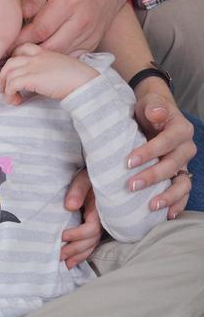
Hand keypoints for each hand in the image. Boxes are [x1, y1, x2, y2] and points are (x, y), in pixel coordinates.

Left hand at [0, 44, 97, 102]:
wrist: (85, 82)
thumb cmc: (78, 78)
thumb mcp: (60, 67)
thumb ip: (47, 69)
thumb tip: (38, 82)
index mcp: (44, 52)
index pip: (20, 48)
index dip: (12, 61)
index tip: (13, 74)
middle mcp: (36, 56)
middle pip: (9, 61)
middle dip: (4, 76)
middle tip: (6, 89)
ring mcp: (33, 66)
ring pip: (7, 73)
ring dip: (5, 87)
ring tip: (11, 98)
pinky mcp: (32, 78)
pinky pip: (12, 84)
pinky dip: (9, 94)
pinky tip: (16, 101)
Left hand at [18, 0, 139, 53]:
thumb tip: (20, 13)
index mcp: (69, 1)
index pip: (40, 29)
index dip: (20, 38)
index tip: (5, 40)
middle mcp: (81, 21)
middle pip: (49, 47)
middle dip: (27, 52)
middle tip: (9, 51)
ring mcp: (89, 36)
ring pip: (58, 56)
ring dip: (39, 58)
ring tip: (21, 53)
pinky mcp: (91, 45)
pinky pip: (68, 58)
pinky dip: (53, 59)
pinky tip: (40, 54)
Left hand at [61, 170, 102, 267]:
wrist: (97, 173)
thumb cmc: (89, 174)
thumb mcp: (83, 178)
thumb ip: (77, 190)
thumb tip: (70, 206)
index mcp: (100, 209)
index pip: (92, 228)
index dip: (78, 234)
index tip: (62, 235)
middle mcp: (102, 220)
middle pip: (91, 240)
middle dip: (75, 249)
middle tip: (59, 254)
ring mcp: (99, 224)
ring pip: (91, 245)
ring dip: (78, 255)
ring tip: (64, 263)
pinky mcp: (94, 226)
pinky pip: (90, 244)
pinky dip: (81, 254)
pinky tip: (71, 263)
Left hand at [127, 81, 195, 218]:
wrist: (155, 112)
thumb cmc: (150, 108)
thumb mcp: (150, 103)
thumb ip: (153, 107)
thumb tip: (157, 114)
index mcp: (181, 129)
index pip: (167, 142)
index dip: (149, 153)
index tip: (129, 162)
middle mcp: (186, 147)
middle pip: (173, 165)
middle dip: (152, 177)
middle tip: (131, 185)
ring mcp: (184, 163)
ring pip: (182, 183)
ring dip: (168, 196)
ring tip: (151, 206)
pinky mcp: (180, 174)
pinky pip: (183, 192)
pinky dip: (177, 204)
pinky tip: (166, 214)